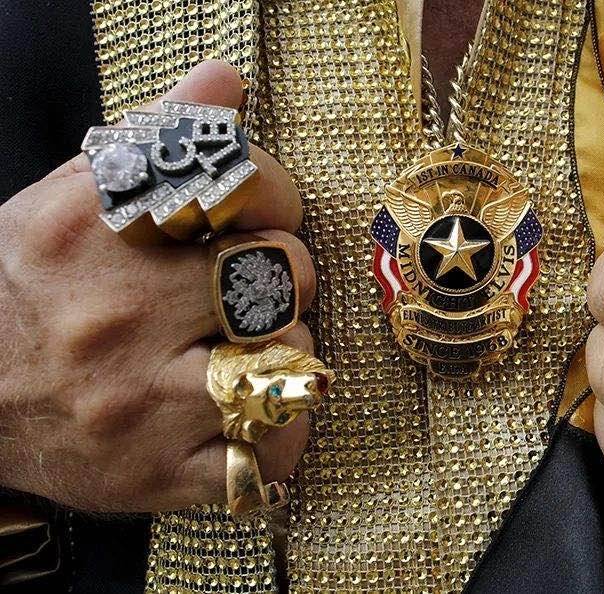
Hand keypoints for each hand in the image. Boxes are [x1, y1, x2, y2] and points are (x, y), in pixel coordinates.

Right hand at [0, 61, 316, 511]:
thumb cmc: (33, 291)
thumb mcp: (73, 199)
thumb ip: (155, 136)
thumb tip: (225, 81)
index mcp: (92, 232)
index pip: (244, 184)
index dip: (276, 196)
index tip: (258, 213)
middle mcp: (115, 317)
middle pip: (286, 274)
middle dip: (285, 277)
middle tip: (249, 289)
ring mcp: (139, 407)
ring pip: (293, 361)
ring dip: (283, 351)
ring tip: (235, 348)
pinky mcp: (159, 477)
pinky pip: (273, 451)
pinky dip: (279, 431)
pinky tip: (242, 411)